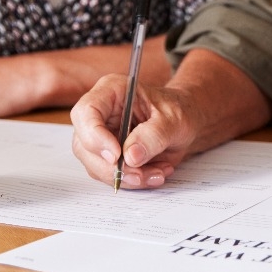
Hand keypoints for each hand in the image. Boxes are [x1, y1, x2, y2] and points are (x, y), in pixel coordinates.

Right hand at [70, 73, 192, 188]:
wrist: (186, 122)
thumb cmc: (179, 111)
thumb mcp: (174, 119)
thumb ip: (154, 135)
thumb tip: (131, 156)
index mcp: (112, 91)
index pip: (86, 111)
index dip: (94, 136)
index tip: (116, 155)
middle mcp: (101, 113)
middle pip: (84, 144)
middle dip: (112, 167)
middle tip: (140, 175)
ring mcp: (100, 136)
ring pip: (96, 165)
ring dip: (126, 177)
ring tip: (157, 173)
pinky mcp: (107, 155)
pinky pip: (110, 175)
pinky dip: (132, 180)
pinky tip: (154, 173)